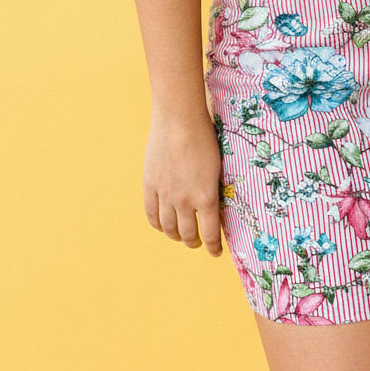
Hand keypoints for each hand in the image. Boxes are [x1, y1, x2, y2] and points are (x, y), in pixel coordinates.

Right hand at [143, 108, 223, 256]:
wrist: (179, 119)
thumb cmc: (205, 136)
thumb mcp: (219, 166)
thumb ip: (215, 188)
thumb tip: (217, 203)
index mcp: (206, 197)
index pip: (210, 234)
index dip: (213, 247)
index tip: (216, 252)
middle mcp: (184, 201)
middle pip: (188, 234)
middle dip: (194, 242)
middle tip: (198, 242)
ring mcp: (165, 194)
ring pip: (168, 228)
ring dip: (176, 236)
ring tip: (180, 236)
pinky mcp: (150, 185)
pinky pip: (152, 213)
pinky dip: (157, 224)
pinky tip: (162, 225)